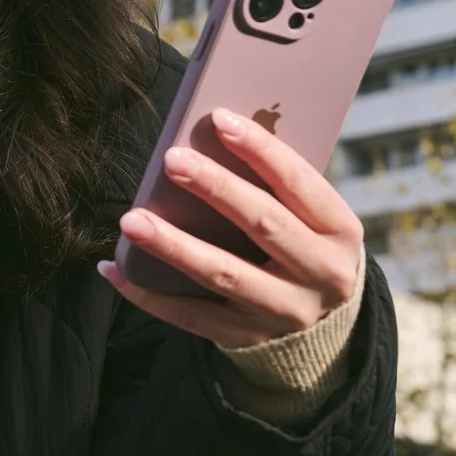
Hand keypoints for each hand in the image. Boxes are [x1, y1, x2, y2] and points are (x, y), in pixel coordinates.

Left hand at [99, 106, 366, 348]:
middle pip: (263, 224)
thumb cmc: (306, 246)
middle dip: (216, 189)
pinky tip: (115, 268)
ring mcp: (284, 311)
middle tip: (172, 159)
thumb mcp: (314, 219)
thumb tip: (213, 135)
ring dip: (173, 246)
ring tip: (131, 220)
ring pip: (224, 274)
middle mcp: (321, 274)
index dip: (260, 149)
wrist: (327, 327)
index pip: (299, 182)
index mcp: (340, 231)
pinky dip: (149, 294)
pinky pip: (192, 315)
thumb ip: (277, 187)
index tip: (219, 118)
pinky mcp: (248, 337)